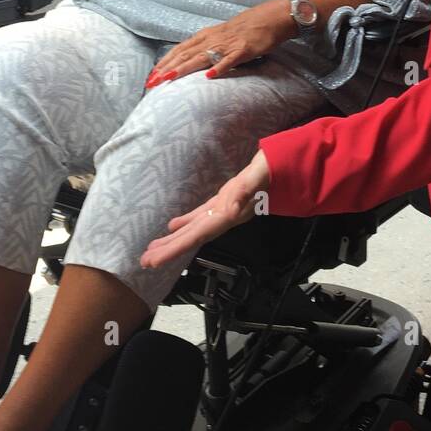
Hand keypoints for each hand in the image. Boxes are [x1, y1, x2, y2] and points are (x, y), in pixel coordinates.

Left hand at [140, 150, 270, 269]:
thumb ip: (248, 190)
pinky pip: (200, 216)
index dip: (177, 247)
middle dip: (170, 250)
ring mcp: (222, 210)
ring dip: (174, 240)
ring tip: (152, 250)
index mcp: (228, 213)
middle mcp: (224, 216)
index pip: (199, 234)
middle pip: (193, 237)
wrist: (285, 168)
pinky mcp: (222, 202)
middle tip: (145, 262)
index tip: (157, 260)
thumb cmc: (272, 170)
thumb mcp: (260, 176)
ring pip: (194, 229)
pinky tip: (173, 227)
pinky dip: (186, 223)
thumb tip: (231, 209)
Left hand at [146, 1, 297, 86]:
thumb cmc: (244, 29)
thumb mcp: (220, 36)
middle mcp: (212, 39)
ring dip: (183, 68)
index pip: (179, 50)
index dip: (164, 63)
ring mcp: (227, 44)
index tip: (150, 76)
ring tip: (169, 79)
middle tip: (151, 83)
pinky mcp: (243, 50)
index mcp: (205, 36)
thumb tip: (189, 60)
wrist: (269, 18)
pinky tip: (209, 76)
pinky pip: (229, 60)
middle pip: (185, 54)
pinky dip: (219, 67)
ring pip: (201, 57)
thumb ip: (205, 48)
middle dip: (167, 69)